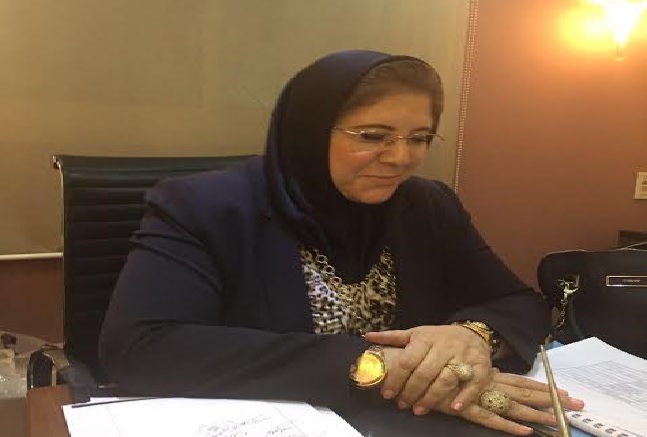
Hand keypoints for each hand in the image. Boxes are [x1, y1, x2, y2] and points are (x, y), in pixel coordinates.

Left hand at [365, 324, 491, 412]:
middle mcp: (444, 346)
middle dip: (411, 391)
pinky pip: (474, 384)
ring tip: (419, 409)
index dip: (396, 379)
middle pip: (425, 372)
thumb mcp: (416, 333)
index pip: (407, 361)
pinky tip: (453, 408)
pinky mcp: (481, 367)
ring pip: (446, 380)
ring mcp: (463, 357)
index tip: (387, 393)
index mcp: (425, 338)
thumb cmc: (439, 337)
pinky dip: (464, 397)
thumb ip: (392, 337)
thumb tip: (367, 336)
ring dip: (431, 398)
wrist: (472, 332)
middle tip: (402, 404)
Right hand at [436, 370, 584, 435]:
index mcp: (488, 375)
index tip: (567, 392)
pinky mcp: (465, 408)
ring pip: (513, 406)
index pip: (522, 382)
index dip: (543, 387)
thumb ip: (478, 374)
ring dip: (537, 413)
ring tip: (559, 420)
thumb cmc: (432, 366)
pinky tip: (524, 431)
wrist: (409, 366)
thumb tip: (496, 372)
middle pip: (525, 392)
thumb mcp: (460, 368)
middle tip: (577, 404)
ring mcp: (477, 396)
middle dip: (551, 399)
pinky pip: (490, 419)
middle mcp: (488, 384)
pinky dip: (507, 425)